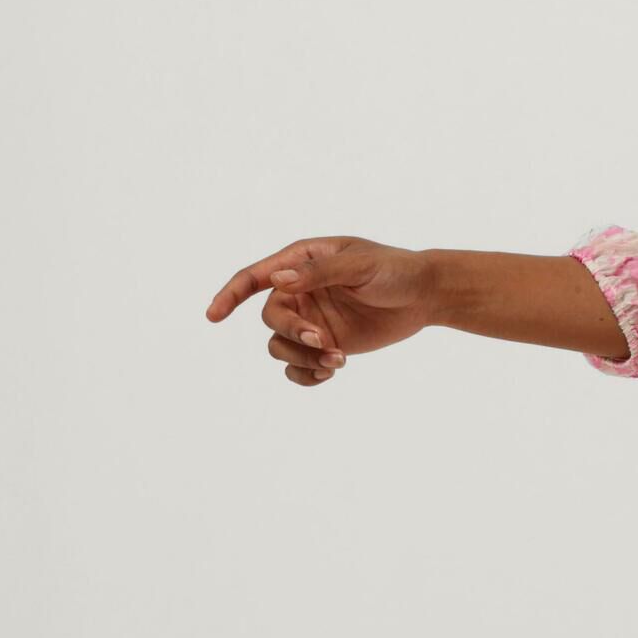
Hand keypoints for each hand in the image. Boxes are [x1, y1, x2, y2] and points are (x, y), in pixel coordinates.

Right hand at [205, 236, 436, 386]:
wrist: (424, 296)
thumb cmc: (394, 270)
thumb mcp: (358, 265)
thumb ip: (318, 272)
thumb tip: (278, 279)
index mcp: (301, 262)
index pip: (255, 277)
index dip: (230, 295)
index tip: (213, 315)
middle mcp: (299, 292)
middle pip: (271, 319)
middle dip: (291, 334)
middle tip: (322, 342)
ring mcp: (311, 320)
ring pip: (280, 347)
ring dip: (302, 359)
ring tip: (337, 360)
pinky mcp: (325, 344)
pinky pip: (298, 368)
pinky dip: (307, 376)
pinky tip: (331, 372)